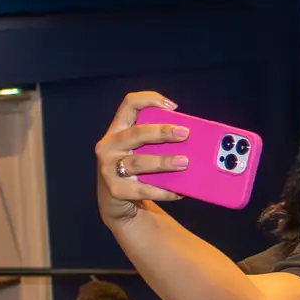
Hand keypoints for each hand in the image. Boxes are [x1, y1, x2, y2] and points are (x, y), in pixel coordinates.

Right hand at [94, 92, 189, 223]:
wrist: (114, 200)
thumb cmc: (135, 168)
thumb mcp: (140, 149)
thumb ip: (157, 140)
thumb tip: (191, 138)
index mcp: (118, 129)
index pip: (129, 104)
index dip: (150, 99)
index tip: (173, 107)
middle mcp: (109, 145)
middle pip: (136, 133)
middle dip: (162, 132)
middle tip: (185, 134)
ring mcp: (108, 168)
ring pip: (138, 162)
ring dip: (163, 162)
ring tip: (185, 162)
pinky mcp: (115, 190)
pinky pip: (142, 189)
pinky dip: (163, 191)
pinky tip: (179, 192)